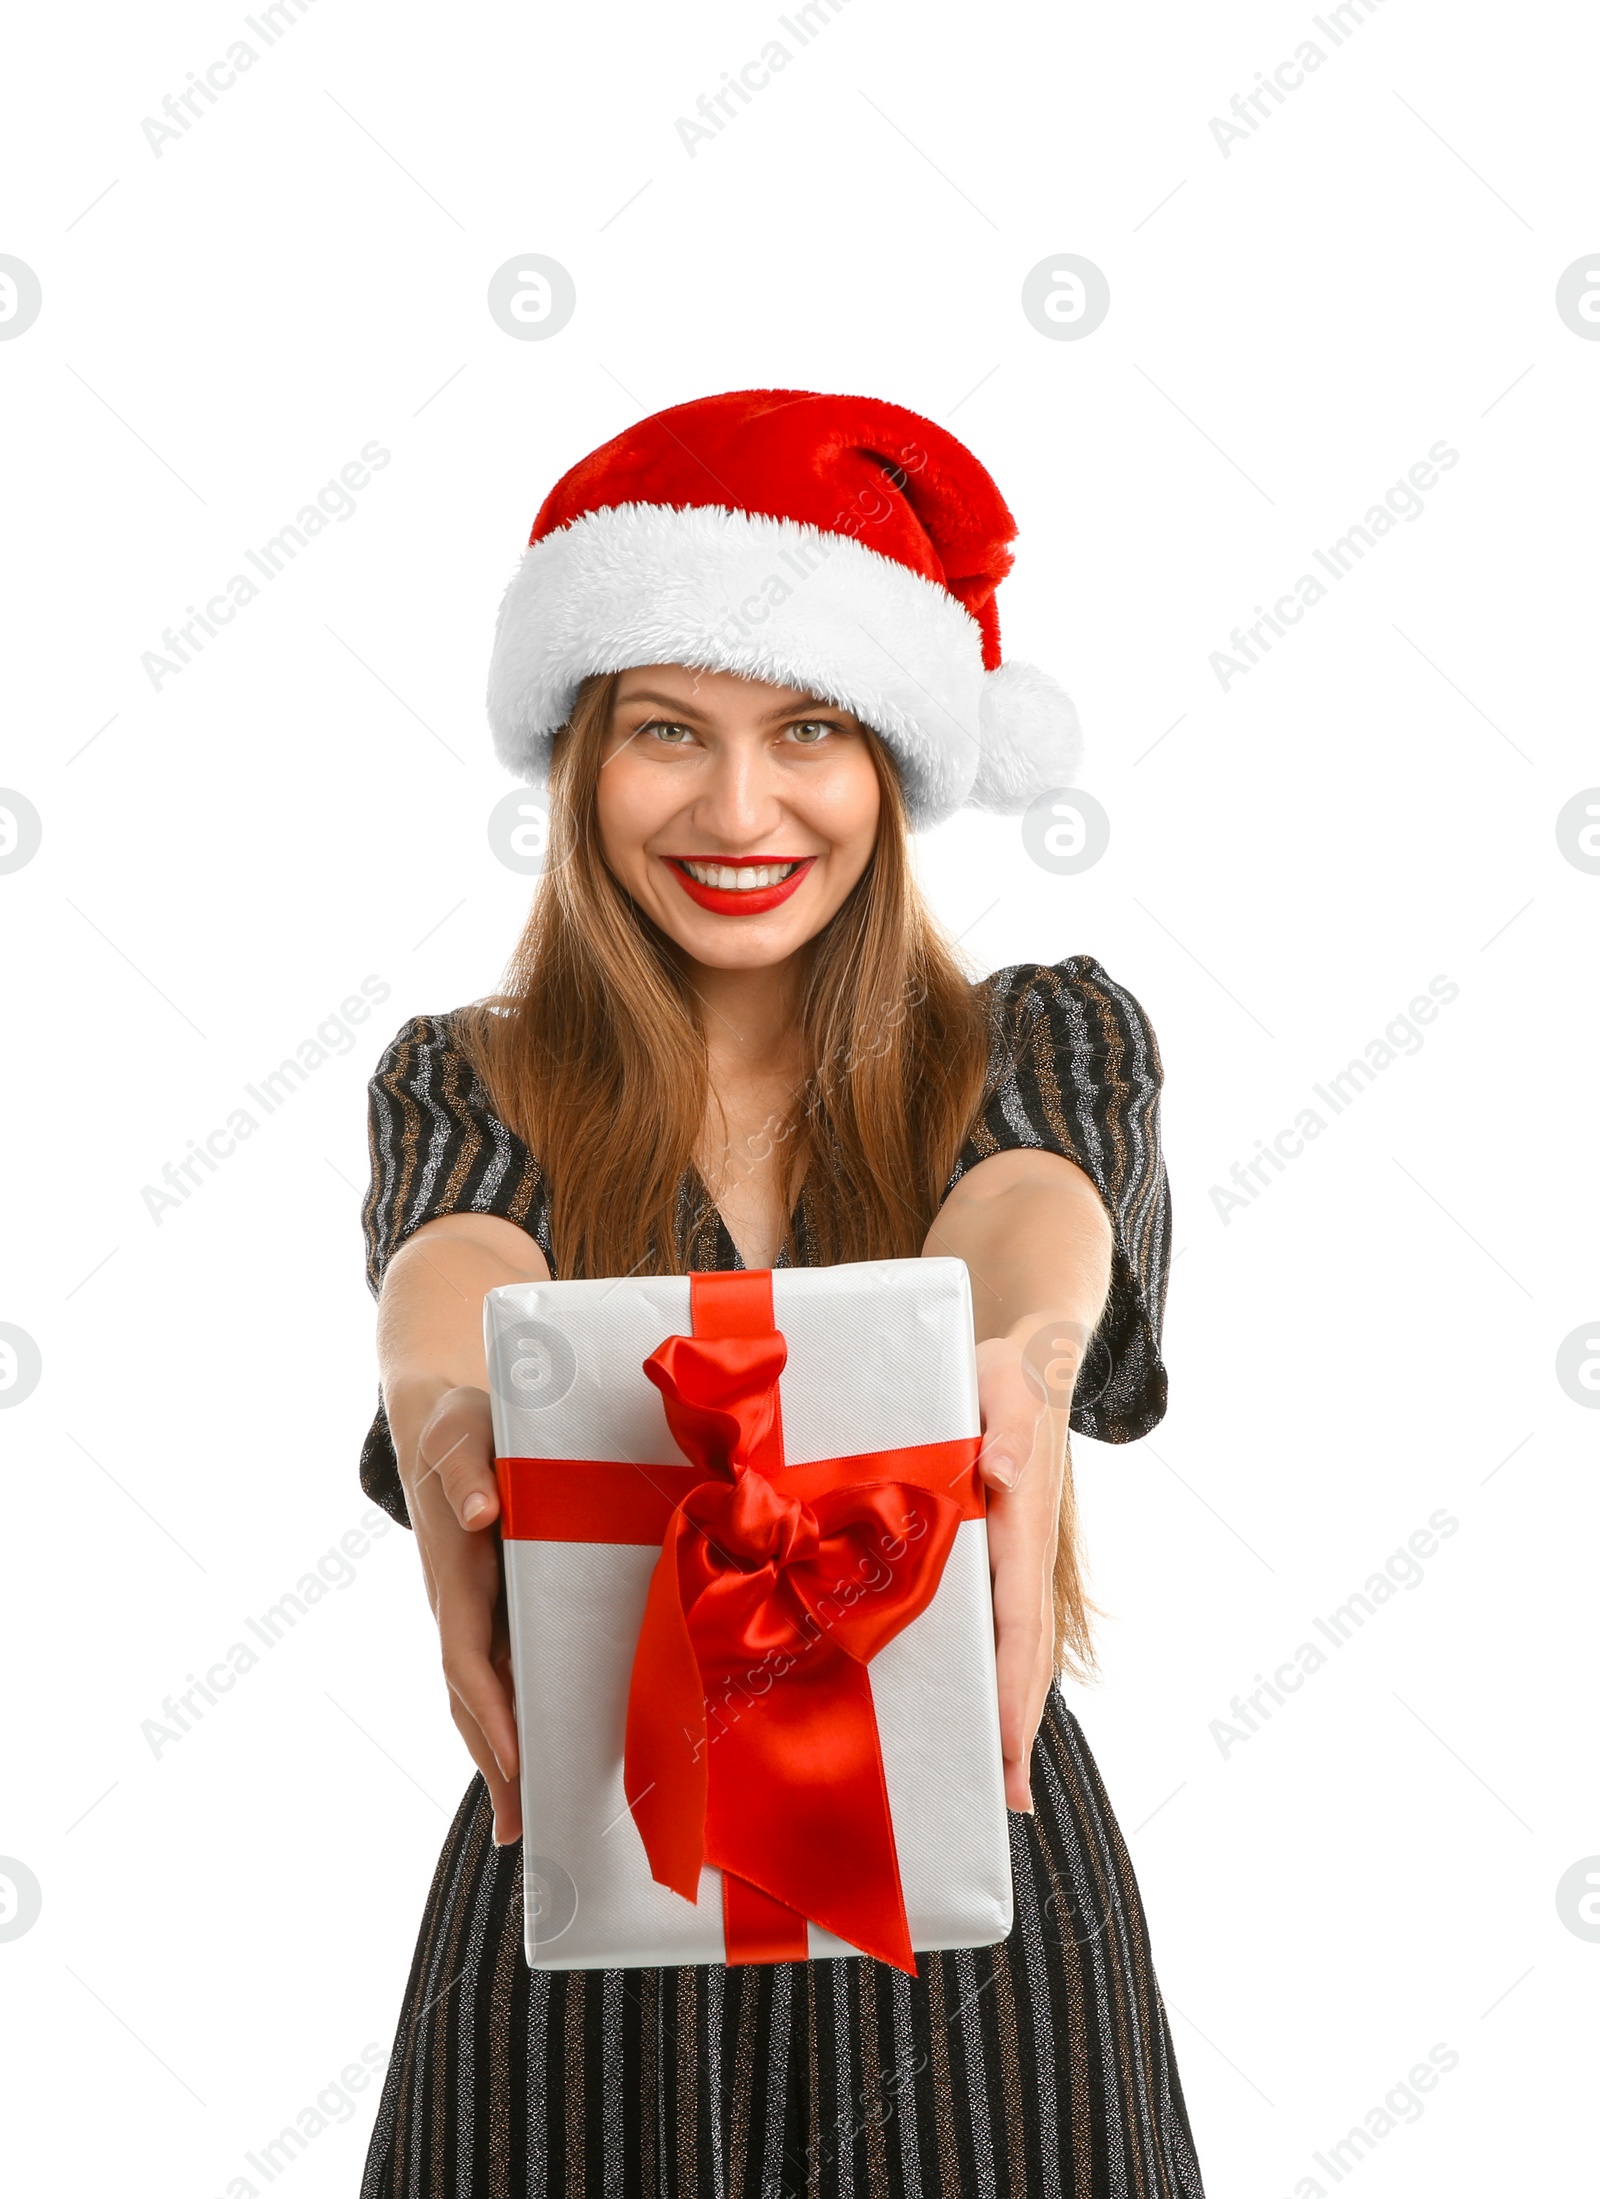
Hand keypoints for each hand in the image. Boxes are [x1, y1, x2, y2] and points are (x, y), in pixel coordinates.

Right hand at [403, 1385, 521, 1844]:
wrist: (443, 1418)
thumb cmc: (461, 1424)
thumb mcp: (463, 1430)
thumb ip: (468, 1468)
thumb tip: (479, 1512)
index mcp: (456, 1575)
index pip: (468, 1657)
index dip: (491, 1710)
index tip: (517, 1757)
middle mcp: (460, 1606)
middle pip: (472, 1697)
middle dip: (494, 1762)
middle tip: (522, 1828)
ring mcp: (475, 1612)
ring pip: (484, 1695)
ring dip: (502, 1757)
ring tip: (527, 1824)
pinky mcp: (495, 1607)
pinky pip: (502, 1671)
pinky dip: (514, 1719)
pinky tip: (538, 1758)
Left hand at [974, 1332, 1065, 1812]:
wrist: (1037, 1352)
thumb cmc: (1006, 1370)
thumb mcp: (1001, 1383)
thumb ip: (1005, 1428)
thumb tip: (1003, 1476)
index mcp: (1022, 1518)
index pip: (1016, 1613)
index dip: (1010, 1681)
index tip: (1003, 1741)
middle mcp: (1030, 1548)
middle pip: (1028, 1650)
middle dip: (1019, 1724)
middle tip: (1008, 1799)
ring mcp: (1025, 1557)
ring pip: (1024, 1648)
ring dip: (1017, 1714)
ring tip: (1004, 1786)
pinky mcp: (1010, 1554)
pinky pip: (1010, 1627)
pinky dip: (1006, 1678)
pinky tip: (992, 1719)